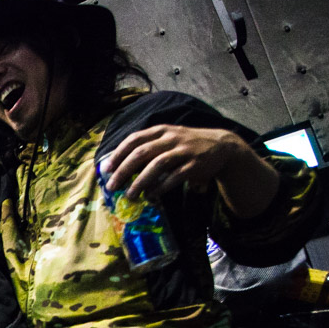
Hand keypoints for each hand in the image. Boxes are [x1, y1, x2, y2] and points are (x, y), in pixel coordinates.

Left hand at [99, 124, 270, 211]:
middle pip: (142, 153)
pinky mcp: (195, 165)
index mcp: (161, 131)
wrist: (222, 147)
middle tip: (112, 186)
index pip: (134, 139)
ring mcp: (184, 151)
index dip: (118, 154)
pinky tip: (151, 196)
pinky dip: (161, 187)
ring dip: (141, 181)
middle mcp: (171, 138)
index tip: (106, 169)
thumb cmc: (187, 146)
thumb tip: (120, 167)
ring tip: (130, 195)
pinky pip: (175, 176)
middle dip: (124, 170)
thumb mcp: (167, 140)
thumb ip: (147, 149)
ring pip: (157, 165)